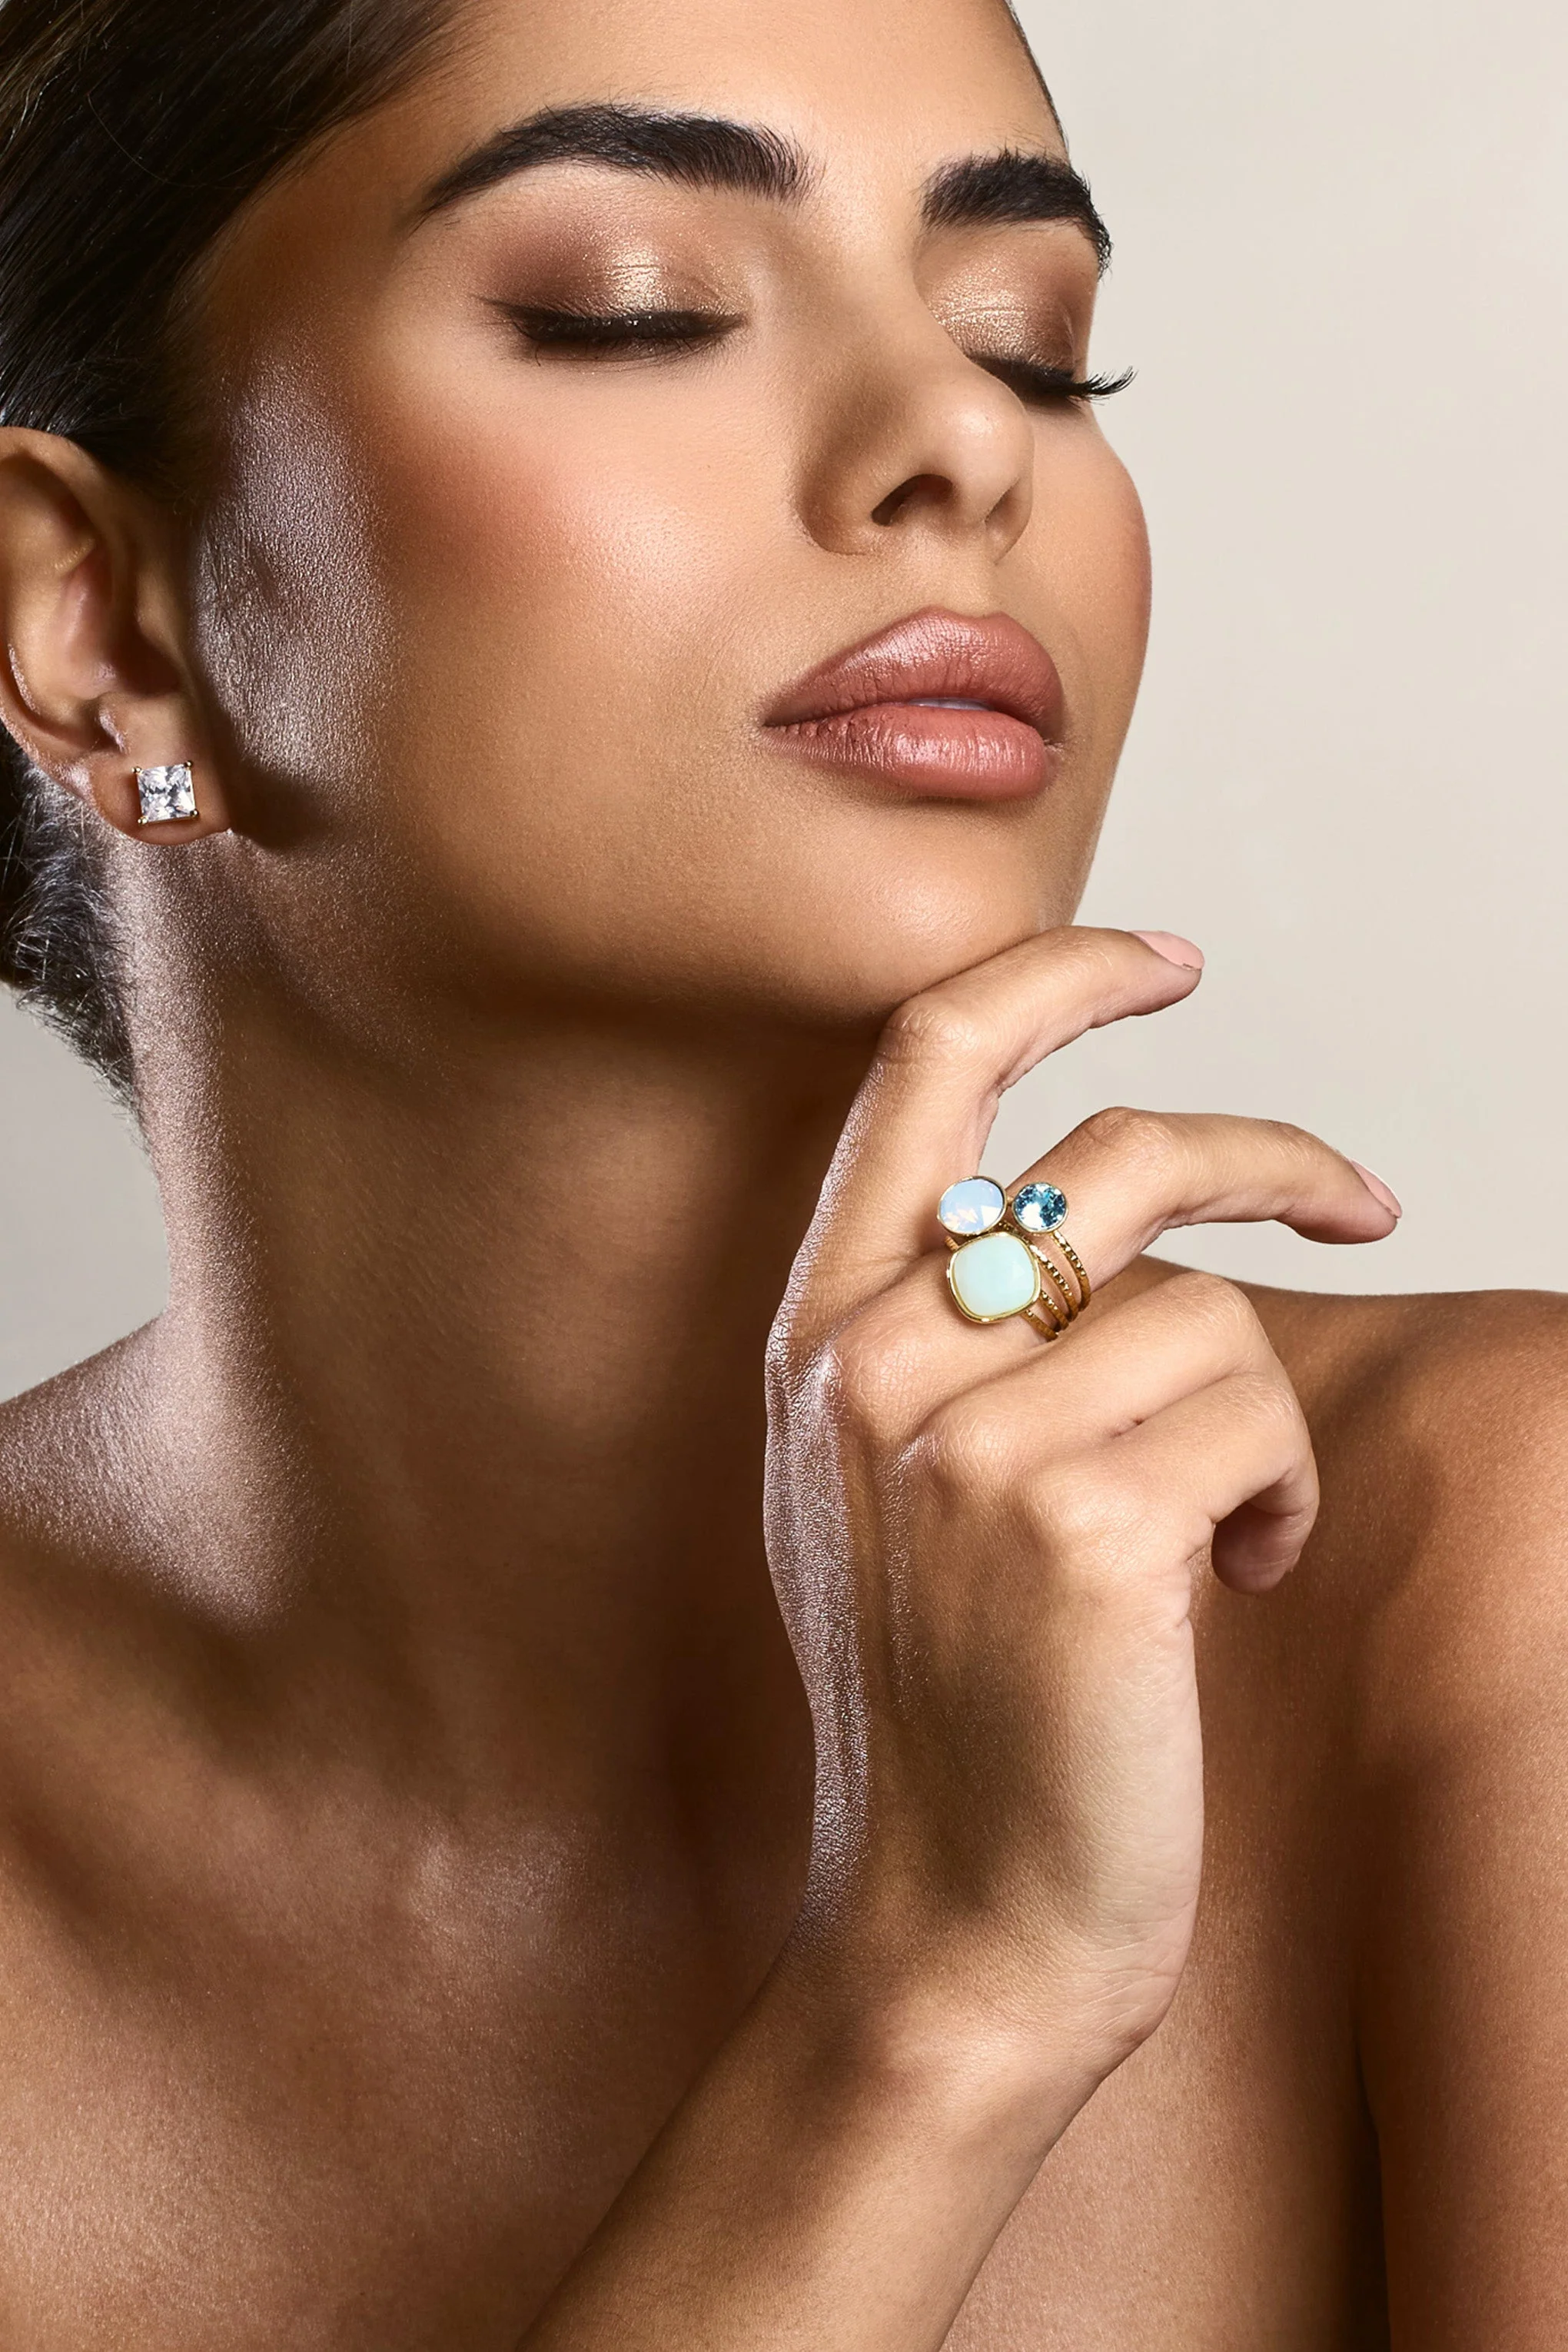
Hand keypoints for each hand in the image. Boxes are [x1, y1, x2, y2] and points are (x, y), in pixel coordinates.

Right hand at [765, 927, 1396, 2092]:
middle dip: (1270, 1158)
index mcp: (814, 1337)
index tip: (1166, 961)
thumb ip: (952, 1336)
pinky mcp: (1074, 1523)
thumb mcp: (896, 1491)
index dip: (1054, 975)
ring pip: (1206, 1310)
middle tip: (1364, 1199)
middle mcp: (867, 1364)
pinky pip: (1255, 1415)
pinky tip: (1235, 1582)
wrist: (949, 1926)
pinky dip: (1283, 1494)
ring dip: (1259, 1423)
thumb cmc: (951, 1704)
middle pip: (1114, 1158)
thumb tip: (1102, 1213)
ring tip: (1229, 1534)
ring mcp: (959, 1439)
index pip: (922, 1065)